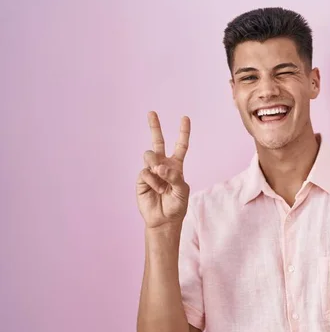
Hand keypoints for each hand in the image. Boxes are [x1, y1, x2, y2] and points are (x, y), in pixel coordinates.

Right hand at [137, 111, 190, 228]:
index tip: (185, 118)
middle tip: (151, 112)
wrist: (164, 219)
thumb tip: (159, 165)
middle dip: (154, 127)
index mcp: (176, 166)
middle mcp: (163, 165)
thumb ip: (173, 176)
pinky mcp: (142, 178)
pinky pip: (145, 171)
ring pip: (150, 155)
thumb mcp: (182, 190)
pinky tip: (157, 189)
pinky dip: (153, 180)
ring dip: (156, 165)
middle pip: (158, 142)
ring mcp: (151, 171)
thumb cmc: (177, 205)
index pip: (181, 146)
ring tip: (161, 179)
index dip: (183, 132)